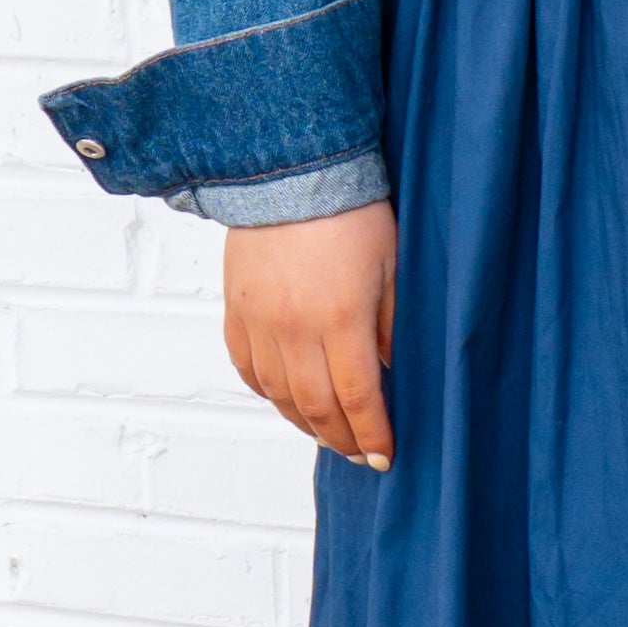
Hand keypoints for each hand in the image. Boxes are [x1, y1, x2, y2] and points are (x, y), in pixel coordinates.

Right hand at [220, 200, 395, 467]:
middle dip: (342, 439)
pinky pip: (247, 369)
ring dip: (305, 423)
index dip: (372, 435)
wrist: (289, 170)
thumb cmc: (351, 212)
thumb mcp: (391, 267)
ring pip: (278, 396)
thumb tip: (389, 371)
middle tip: (361, 454)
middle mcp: (294, 329)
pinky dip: (268, 393)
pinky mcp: (236, 311)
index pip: (358, 398)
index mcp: (340, 319)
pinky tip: (287, 400)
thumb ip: (390, 325)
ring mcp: (259, 322)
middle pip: (316, 408)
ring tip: (328, 434)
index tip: (385, 456)